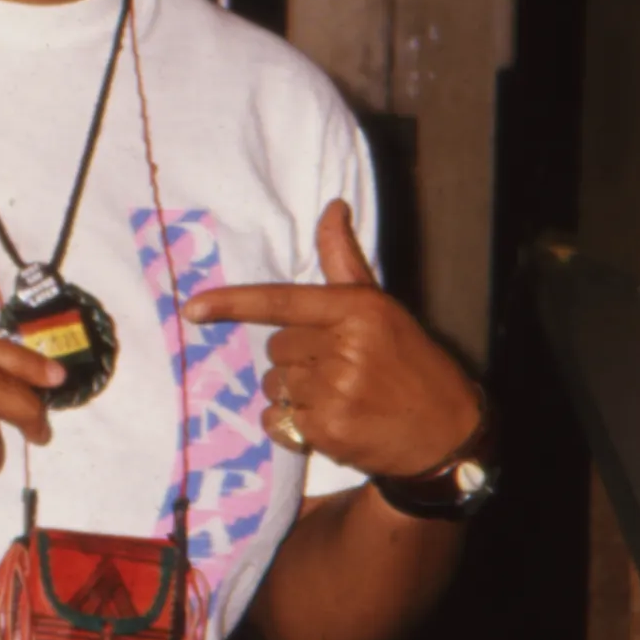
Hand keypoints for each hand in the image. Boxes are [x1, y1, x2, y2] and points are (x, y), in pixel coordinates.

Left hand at [182, 200, 480, 480]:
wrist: (447, 432)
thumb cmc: (411, 362)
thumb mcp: (382, 308)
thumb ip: (345, 262)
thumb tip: (332, 207)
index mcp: (358, 310)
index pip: (282, 302)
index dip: (233, 304)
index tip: (192, 308)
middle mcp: (345, 349)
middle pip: (276, 348)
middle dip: (296, 357)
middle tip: (337, 368)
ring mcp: (335, 393)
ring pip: (275, 385)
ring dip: (295, 392)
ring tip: (337, 397)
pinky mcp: (327, 431)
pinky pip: (277, 421)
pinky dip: (291, 425)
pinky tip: (329, 422)